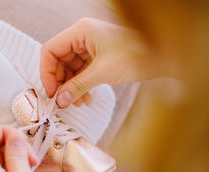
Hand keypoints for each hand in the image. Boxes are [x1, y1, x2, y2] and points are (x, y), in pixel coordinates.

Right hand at [41, 18, 155, 107]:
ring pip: (69, 69)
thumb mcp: (102, 72)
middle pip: (58, 61)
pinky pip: (80, 72)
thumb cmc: (136, 55)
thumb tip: (59, 100)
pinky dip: (80, 86)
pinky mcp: (96, 57)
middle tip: (62, 101)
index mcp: (80, 31)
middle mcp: (82, 37)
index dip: (46, 73)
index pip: (50, 51)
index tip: (51, 92)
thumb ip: (77, 86)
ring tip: (77, 102)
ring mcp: (89, 47)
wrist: (162, 57)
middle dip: (60, 83)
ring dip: (70, 87)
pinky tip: (85, 98)